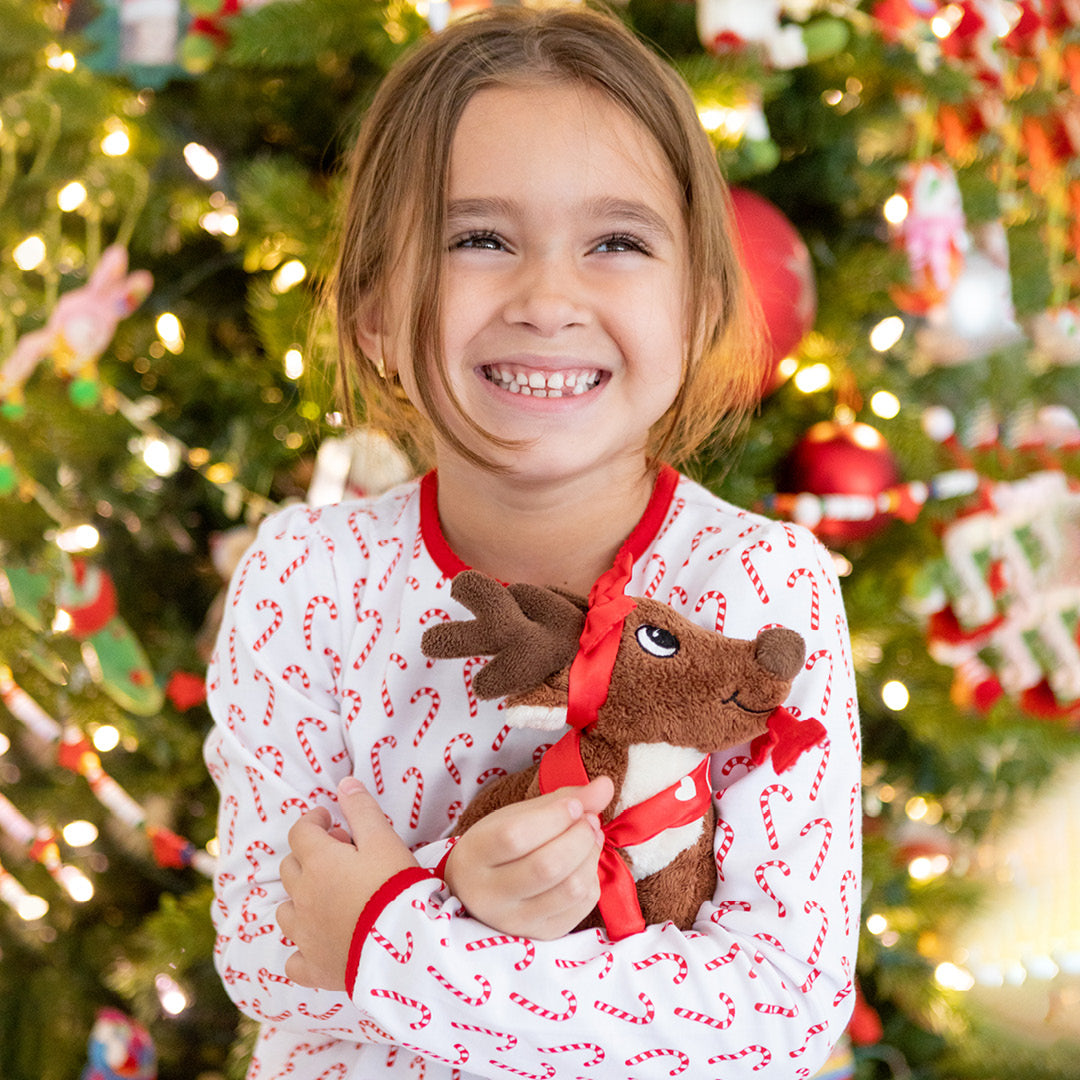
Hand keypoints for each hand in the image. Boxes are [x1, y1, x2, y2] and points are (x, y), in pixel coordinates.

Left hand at [277, 777, 417, 989]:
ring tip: (330, 897)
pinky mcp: (314, 968)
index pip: (301, 831)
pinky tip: (319, 944)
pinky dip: (302, 949)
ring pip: (286, 911)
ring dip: (302, 898)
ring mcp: (304, 936)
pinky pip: (294, 960)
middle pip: (291, 868)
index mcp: (318, 863)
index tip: (330, 819)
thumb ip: (362, 809)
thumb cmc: (397, 886)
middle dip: (310, 856)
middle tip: (341, 856)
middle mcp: (302, 897)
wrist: (406, 947)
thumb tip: (344, 783)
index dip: (314, 820)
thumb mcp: (384, 839)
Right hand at [444, 776, 612, 939]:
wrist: (478, 891)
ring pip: (570, 888)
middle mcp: (489, 895)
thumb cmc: (499, 846)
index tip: (573, 804)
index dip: (554, 816)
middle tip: (588, 820)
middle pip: (547, 866)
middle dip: (580, 836)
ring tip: (590, 837)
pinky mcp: (540, 935)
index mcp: (474, 855)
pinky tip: (584, 864)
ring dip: (591, 856)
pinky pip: (581, 906)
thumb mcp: (518, 815)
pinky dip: (592, 879)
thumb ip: (560, 799)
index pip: (515, 836)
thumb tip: (606, 785)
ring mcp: (515, 921)